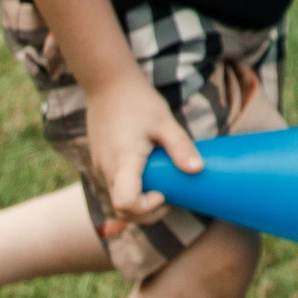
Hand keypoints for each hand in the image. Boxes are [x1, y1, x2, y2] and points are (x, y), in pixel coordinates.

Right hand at [86, 76, 200, 232]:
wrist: (106, 83)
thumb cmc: (137, 100)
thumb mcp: (164, 121)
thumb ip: (180, 146)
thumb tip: (198, 170)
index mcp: (123, 161)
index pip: (126, 204)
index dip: (147, 208)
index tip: (164, 193)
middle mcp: (106, 170)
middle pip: (121, 212)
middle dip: (146, 214)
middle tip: (168, 197)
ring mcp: (100, 168)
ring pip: (115, 203)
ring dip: (137, 205)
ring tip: (159, 187)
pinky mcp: (99, 164)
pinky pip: (113, 190)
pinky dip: (129, 193)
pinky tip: (146, 177)